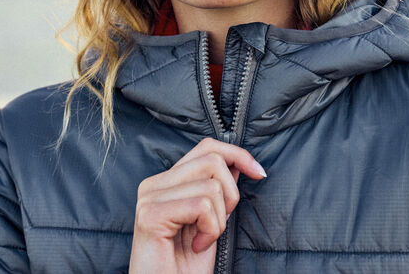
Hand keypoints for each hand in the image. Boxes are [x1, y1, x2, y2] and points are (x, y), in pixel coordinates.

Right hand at [128, 138, 266, 272]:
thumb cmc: (185, 266)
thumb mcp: (209, 222)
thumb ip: (216, 190)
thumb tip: (237, 163)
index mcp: (165, 181)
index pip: (206, 147)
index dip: (237, 154)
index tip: (259, 173)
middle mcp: (153, 184)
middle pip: (212, 161)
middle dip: (230, 195)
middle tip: (217, 226)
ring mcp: (149, 198)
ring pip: (210, 186)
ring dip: (219, 220)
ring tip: (203, 239)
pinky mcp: (150, 215)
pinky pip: (201, 206)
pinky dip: (210, 229)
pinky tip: (198, 245)